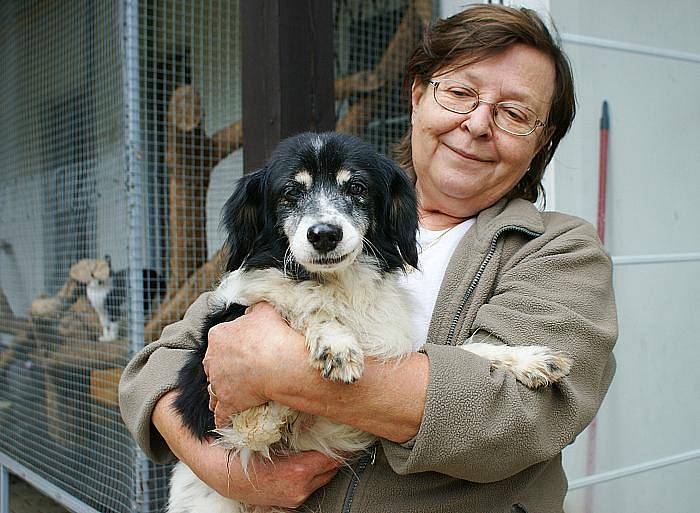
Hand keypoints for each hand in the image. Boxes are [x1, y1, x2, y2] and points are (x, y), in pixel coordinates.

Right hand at [153, 391, 337, 507]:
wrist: (223, 476)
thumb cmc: (244, 451)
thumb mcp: (267, 431)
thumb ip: (292, 422)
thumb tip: (312, 405)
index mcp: (298, 472)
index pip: (333, 457)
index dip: (341, 441)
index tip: (347, 427)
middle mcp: (300, 488)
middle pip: (332, 468)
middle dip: (336, 451)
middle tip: (340, 433)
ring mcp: (296, 497)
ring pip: (324, 478)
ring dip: (326, 462)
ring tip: (327, 442)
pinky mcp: (291, 502)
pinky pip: (312, 485)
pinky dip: (315, 472)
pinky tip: (312, 457)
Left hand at [203, 302, 306, 427]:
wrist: (281, 364)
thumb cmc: (274, 335)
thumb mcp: (265, 310)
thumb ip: (254, 308)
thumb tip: (251, 311)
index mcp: (219, 335)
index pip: (219, 339)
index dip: (230, 343)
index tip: (241, 347)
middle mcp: (212, 359)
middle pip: (212, 364)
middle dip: (222, 367)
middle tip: (238, 370)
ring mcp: (218, 382)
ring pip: (213, 389)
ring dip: (219, 391)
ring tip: (229, 394)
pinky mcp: (227, 402)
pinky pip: (220, 413)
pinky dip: (222, 416)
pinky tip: (224, 420)